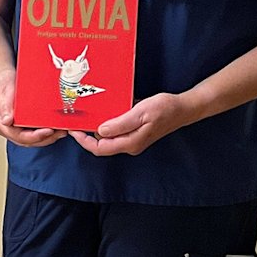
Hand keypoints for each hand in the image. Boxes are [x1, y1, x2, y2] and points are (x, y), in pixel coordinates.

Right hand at [0, 69, 65, 147]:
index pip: (19, 136)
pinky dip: (46, 133)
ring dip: (48, 138)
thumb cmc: (5, 82)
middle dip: (46, 139)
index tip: (48, 131)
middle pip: (28, 141)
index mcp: (1, 123)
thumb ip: (6, 105)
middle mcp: (8, 128)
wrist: (6, 78)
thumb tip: (7, 121)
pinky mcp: (23, 126)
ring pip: (33, 140)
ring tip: (61, 131)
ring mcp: (16, 128)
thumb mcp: (4, 89)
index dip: (35, 137)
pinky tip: (56, 128)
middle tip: (60, 132)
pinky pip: (35, 133)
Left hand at [69, 92, 192, 156]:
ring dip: (95, 128)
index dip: (83, 141)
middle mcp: (130, 145)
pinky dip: (106, 124)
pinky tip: (102, 112)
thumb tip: (100, 131)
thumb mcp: (141, 113)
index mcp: (130, 143)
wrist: (183, 109)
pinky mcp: (135, 132)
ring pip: (108, 138)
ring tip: (85, 115)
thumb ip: (121, 123)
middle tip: (76, 120)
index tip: (73, 129)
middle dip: (86, 135)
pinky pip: (116, 131)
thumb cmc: (165, 109)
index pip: (100, 148)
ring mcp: (133, 139)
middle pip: (101, 145)